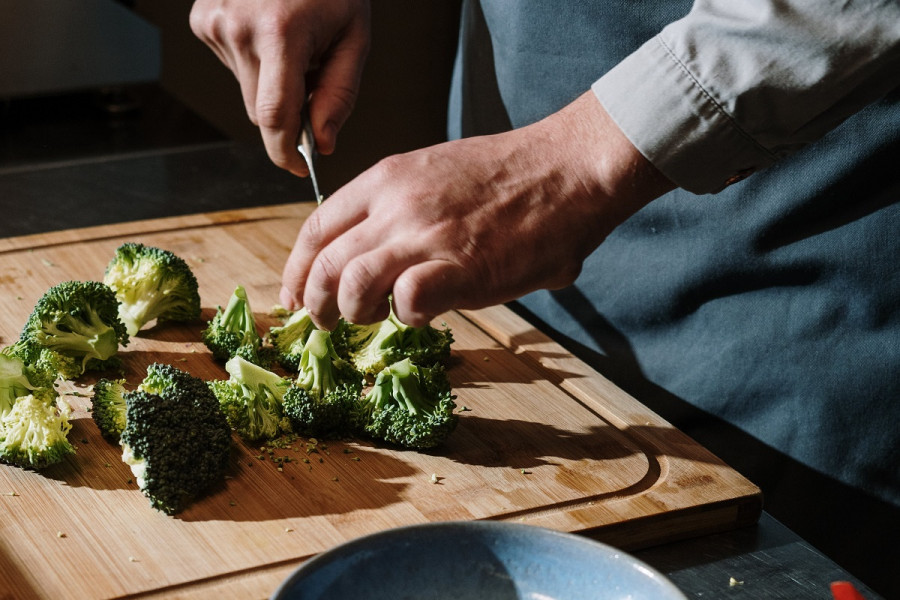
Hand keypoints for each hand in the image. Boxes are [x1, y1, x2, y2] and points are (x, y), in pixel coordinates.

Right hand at [190, 0, 370, 174]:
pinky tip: (269, 32)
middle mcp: (238, 28)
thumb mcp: (354, 36)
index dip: (285, 151)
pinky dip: (254, 62)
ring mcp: (214, 22)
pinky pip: (233, 66)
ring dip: (271, 84)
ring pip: (246, 91)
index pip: (274, 116)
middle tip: (312, 79)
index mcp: (280, 33)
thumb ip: (339, 94)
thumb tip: (323, 142)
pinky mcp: (202, 19)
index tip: (298, 167)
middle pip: (260, 110)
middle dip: (288, 113)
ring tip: (291, 43)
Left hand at [280, 92, 674, 328]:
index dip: (297, 269)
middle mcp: (395, 207)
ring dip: (355, 315)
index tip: (294, 295)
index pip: (316, 229)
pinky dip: (408, 317)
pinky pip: (407, 303)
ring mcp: (425, 237)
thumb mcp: (435, 174)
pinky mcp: (459, 269)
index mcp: (386, 179)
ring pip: (351, 288)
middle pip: (324, 266)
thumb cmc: (509, 176)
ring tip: (374, 319)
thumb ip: (400, 211)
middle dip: (315, 305)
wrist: (567, 169)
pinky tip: (426, 312)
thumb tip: (380, 259)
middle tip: (324, 323)